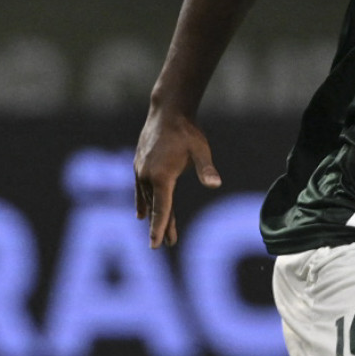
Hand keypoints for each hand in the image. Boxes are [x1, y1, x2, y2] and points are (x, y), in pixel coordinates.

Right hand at [133, 105, 220, 247]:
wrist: (167, 111)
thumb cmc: (187, 131)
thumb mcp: (201, 150)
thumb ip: (206, 169)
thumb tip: (215, 184)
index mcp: (161, 176)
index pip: (162, 209)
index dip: (159, 228)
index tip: (156, 244)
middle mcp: (147, 176)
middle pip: (156, 207)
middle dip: (160, 226)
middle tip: (164, 244)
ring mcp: (140, 170)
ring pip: (148, 199)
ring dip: (154, 215)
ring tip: (160, 232)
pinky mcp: (138, 165)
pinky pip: (139, 190)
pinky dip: (142, 202)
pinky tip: (141, 214)